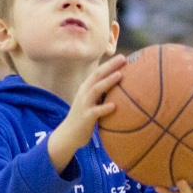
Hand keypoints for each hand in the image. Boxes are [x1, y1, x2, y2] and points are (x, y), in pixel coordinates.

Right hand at [47, 55, 125, 173]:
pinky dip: (104, 108)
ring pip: (96, 90)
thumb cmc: (84, 117)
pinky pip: (95, 112)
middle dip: (110, 66)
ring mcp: (84, 105)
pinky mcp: (86, 117)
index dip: (109, 64)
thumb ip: (102, 94)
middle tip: (124, 59)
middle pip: (97, 76)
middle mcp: (84, 93)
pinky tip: (114, 106)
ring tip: (120, 75)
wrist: (69, 135)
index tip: (123, 57)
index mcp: (86, 88)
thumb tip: (119, 88)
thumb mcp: (92, 102)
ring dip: (108, 82)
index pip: (98, 72)